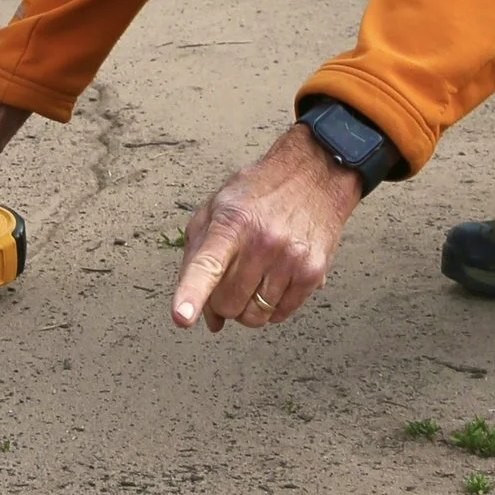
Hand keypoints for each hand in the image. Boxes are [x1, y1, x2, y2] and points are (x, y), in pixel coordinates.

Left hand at [172, 121, 361, 333]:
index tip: (181, 317)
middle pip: (227, 304)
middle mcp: (262, 241)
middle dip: (222, 301)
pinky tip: (273, 282)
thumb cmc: (257, 195)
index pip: (207, 265)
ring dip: (247, 306)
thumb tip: (207, 319)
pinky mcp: (313, 272)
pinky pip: (280, 315)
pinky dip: (271, 308)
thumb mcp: (215, 210)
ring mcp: (290, 258)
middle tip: (230, 279)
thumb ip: (197, 261)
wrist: (313, 175)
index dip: (192, 293)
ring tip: (253, 278)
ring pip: (254, 316)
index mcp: (231, 223)